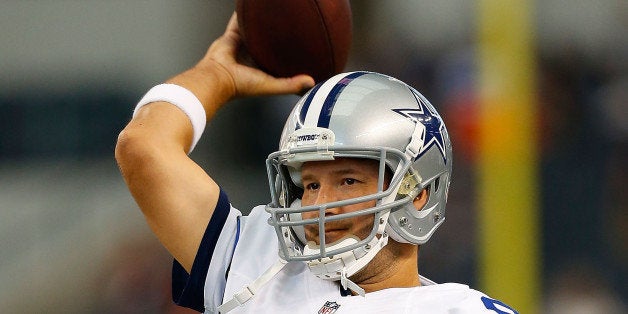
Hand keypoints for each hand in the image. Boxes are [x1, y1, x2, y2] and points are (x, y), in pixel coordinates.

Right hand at [170, 13, 314, 109]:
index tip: (299, 47)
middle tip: (287, 27)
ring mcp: (242, 46)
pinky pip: (237, 21)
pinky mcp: (231, 36)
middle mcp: (252, 57)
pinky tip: (249, 6)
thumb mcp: (271, 85)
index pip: (278, 59)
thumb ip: (291, 84)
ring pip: (253, 31)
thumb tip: (311, 82)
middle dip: (276, 36)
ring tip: (271, 14)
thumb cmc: (240, 85)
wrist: (218, 77)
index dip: (287, 53)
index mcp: (262, 69)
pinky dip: (242, 14)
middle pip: (267, 43)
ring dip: (260, 24)